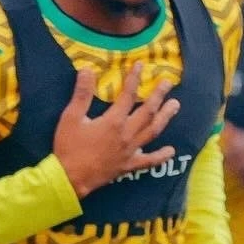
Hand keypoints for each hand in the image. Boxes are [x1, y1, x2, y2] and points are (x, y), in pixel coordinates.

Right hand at [53, 63, 181, 196]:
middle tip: (168, 83)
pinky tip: (171, 151)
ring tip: (175, 106)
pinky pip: (149, 161)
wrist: (70, 177)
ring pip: (152, 132)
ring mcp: (130, 151)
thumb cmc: (69, 146)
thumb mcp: (71, 117)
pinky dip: (161, 156)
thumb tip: (87, 70)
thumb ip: (81, 94)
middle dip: (158, 95)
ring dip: (165, 118)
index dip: (134, 79)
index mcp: (113, 121)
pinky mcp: (128, 166)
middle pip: (147, 112)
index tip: (140, 65)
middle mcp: (126, 135)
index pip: (128, 96)